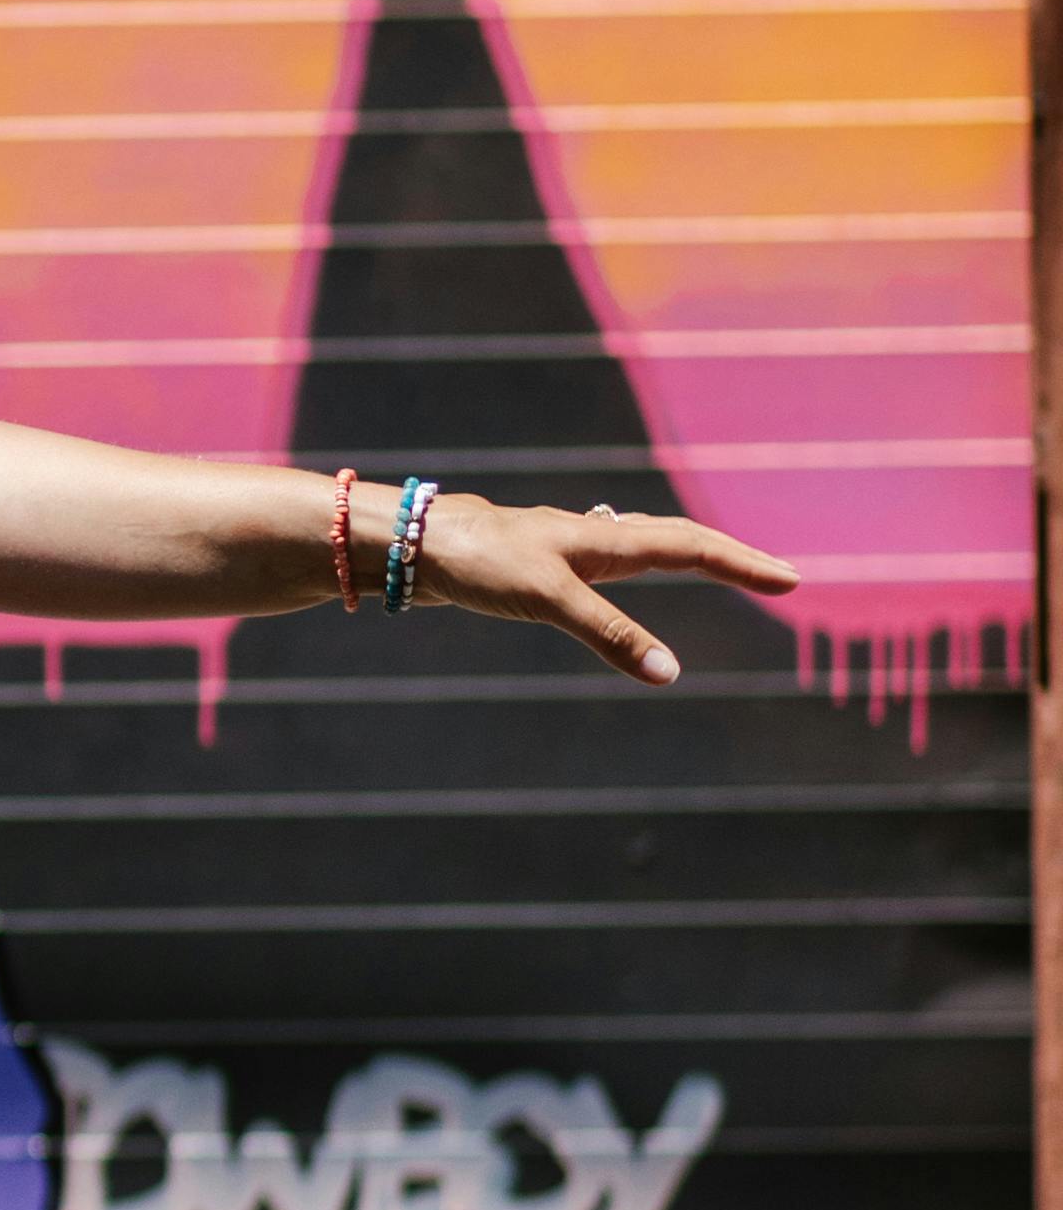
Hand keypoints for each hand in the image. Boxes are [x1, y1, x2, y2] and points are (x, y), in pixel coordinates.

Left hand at [404, 489, 800, 685]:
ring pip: (649, 543)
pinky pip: (618, 558)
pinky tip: (634, 568)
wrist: (419, 542)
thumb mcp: (549, 601)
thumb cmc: (481, 563)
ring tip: (730, 564)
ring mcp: (573, 545)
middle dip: (733, 557)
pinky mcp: (548, 560)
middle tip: (781, 575)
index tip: (791, 580)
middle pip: (681, 539)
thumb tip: (670, 673)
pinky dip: (648, 562)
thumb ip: (610, 635)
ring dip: (695, 552)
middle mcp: (597, 536)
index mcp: (607, 540)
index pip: (694, 547)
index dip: (743, 565)